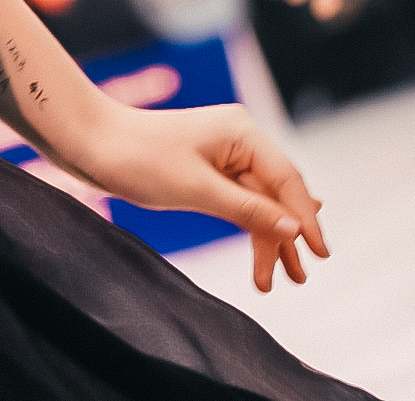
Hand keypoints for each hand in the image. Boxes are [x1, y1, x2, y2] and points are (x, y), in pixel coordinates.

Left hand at [82, 100, 327, 292]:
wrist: (91, 142)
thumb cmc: (140, 159)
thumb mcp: (198, 190)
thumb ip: (248, 210)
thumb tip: (294, 228)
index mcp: (241, 131)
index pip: (287, 179)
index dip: (307, 218)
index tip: (322, 255)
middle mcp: (238, 137)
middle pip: (276, 193)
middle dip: (287, 235)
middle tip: (299, 279)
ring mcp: (222, 153)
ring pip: (258, 201)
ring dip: (267, 238)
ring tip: (275, 281)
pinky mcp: (206, 168)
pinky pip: (237, 200)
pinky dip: (245, 227)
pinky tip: (259, 255)